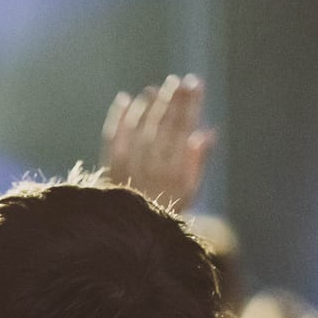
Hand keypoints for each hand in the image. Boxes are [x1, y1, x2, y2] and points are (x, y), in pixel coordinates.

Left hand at [101, 74, 214, 210]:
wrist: (132, 236)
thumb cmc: (167, 207)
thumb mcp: (189, 190)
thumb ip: (197, 162)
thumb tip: (207, 133)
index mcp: (176, 171)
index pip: (184, 129)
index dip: (189, 105)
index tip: (195, 85)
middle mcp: (152, 167)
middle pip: (162, 125)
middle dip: (171, 101)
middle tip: (179, 81)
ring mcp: (129, 168)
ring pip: (139, 129)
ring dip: (147, 106)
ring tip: (156, 89)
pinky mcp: (110, 169)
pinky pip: (113, 138)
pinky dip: (118, 118)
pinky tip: (125, 98)